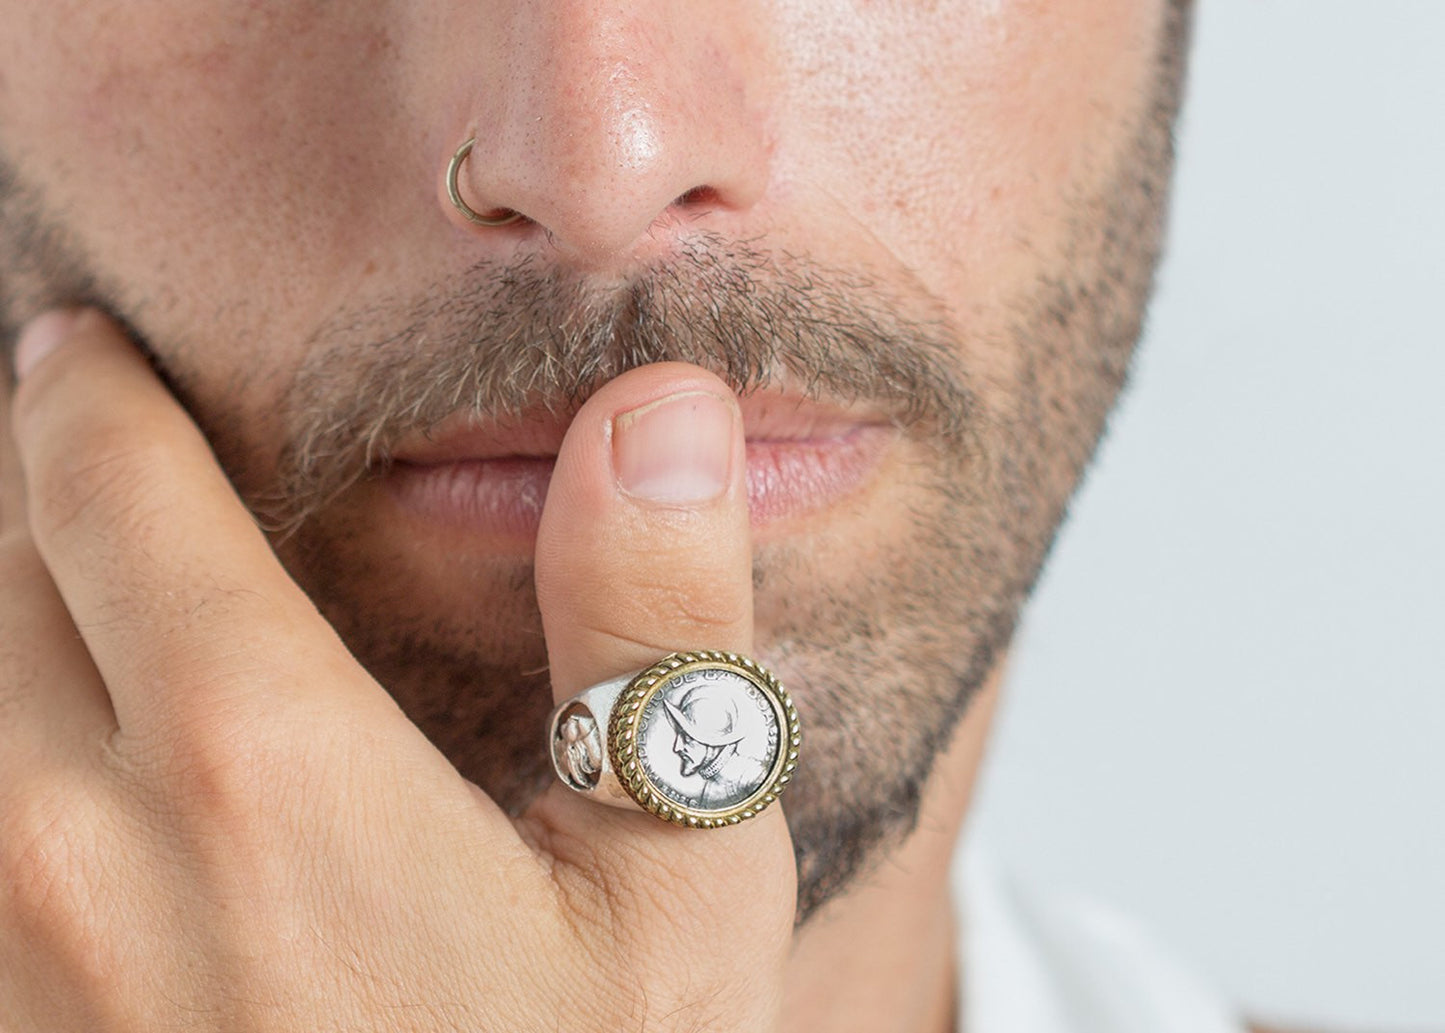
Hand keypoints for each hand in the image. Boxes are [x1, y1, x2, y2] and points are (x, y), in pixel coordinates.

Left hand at [0, 311, 794, 1030]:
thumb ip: (661, 627)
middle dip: (20, 482)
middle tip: (65, 433)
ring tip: (43, 566)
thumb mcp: (678, 886)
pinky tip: (61, 755)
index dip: (86, 394)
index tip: (82, 348)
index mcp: (258, 768)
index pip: (105, 487)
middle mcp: (68, 847)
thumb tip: (658, 409)